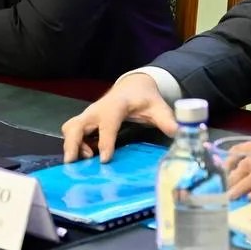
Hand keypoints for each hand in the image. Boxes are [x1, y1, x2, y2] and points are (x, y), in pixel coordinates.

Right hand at [60, 73, 178, 162]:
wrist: (133, 87)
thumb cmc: (144, 98)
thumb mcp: (158, 107)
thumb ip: (167, 120)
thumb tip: (179, 133)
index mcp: (116, 106)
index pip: (107, 124)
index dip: (105, 141)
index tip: (104, 159)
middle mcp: (97, 110)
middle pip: (77, 125)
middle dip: (73, 143)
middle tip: (73, 162)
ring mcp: (89, 115)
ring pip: (71, 128)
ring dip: (72, 145)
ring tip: (81, 162)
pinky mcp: (86, 121)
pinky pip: (73, 132)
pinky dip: (74, 145)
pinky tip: (85, 158)